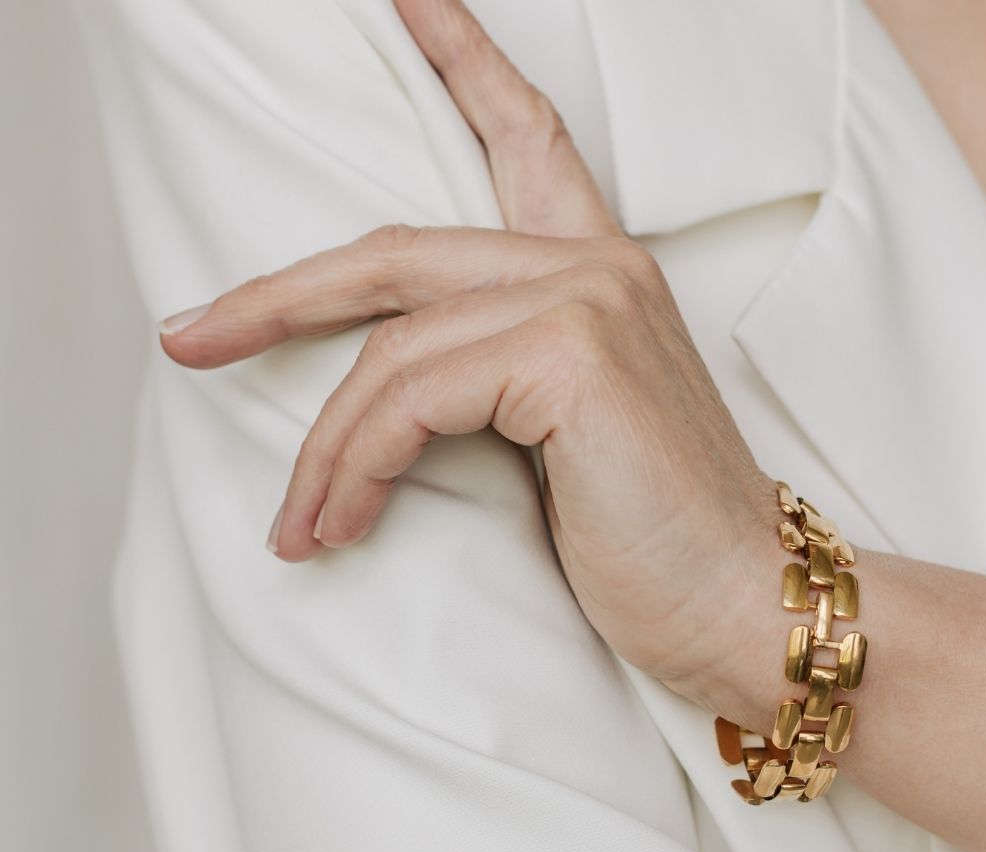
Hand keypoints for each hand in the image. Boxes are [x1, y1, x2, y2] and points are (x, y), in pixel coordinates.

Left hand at [157, 0, 777, 707]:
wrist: (742, 604)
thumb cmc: (656, 539)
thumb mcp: (563, 441)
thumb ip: (495, 379)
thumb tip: (386, 395)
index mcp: (600, 274)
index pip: (527, 143)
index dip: (466, 62)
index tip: (409, 1)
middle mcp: (597, 265)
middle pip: (394, 254)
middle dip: (276, 298)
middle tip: (190, 336)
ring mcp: (589, 298)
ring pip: (389, 348)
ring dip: (323, 448)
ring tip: (297, 526)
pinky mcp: (573, 353)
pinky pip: (411, 397)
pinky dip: (357, 466)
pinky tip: (340, 525)